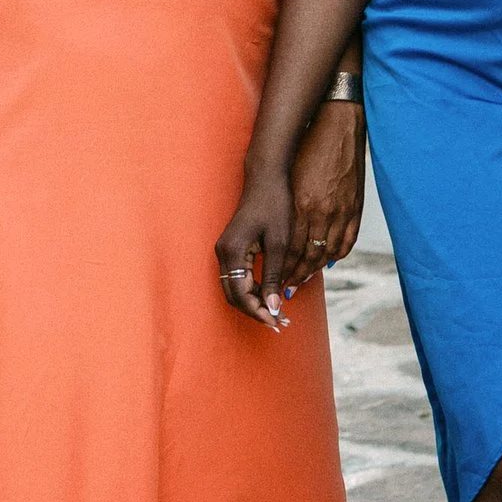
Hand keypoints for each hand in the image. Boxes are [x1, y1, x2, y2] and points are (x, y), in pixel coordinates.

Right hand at [215, 166, 294, 330]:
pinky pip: (238, 277)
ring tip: (277, 312)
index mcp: (232, 252)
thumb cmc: (275, 205)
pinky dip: (252, 289)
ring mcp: (225, 250)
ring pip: (235, 288)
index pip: (240, 294)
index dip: (258, 312)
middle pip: (233, 295)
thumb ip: (274, 276)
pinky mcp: (232, 248)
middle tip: (278, 323)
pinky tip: (270, 294)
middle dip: (255, 311)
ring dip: (253, 302)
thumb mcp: (279, 244)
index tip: (277, 323)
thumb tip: (274, 307)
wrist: (267, 178)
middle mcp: (223, 253)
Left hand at [283, 99, 362, 292]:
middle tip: (287, 289)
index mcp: (302, 204)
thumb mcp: (291, 179)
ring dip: (314, 269)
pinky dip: (335, 256)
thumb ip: (287, 208)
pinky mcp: (356, 208)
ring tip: (303, 279)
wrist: (337, 128)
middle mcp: (322, 212)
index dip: (282, 269)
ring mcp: (342, 211)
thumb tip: (279, 237)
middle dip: (296, 276)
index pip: (290, 249)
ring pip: (328, 253)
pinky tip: (327, 261)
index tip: (275, 281)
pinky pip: (347, 242)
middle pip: (308, 256)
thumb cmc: (308, 150)